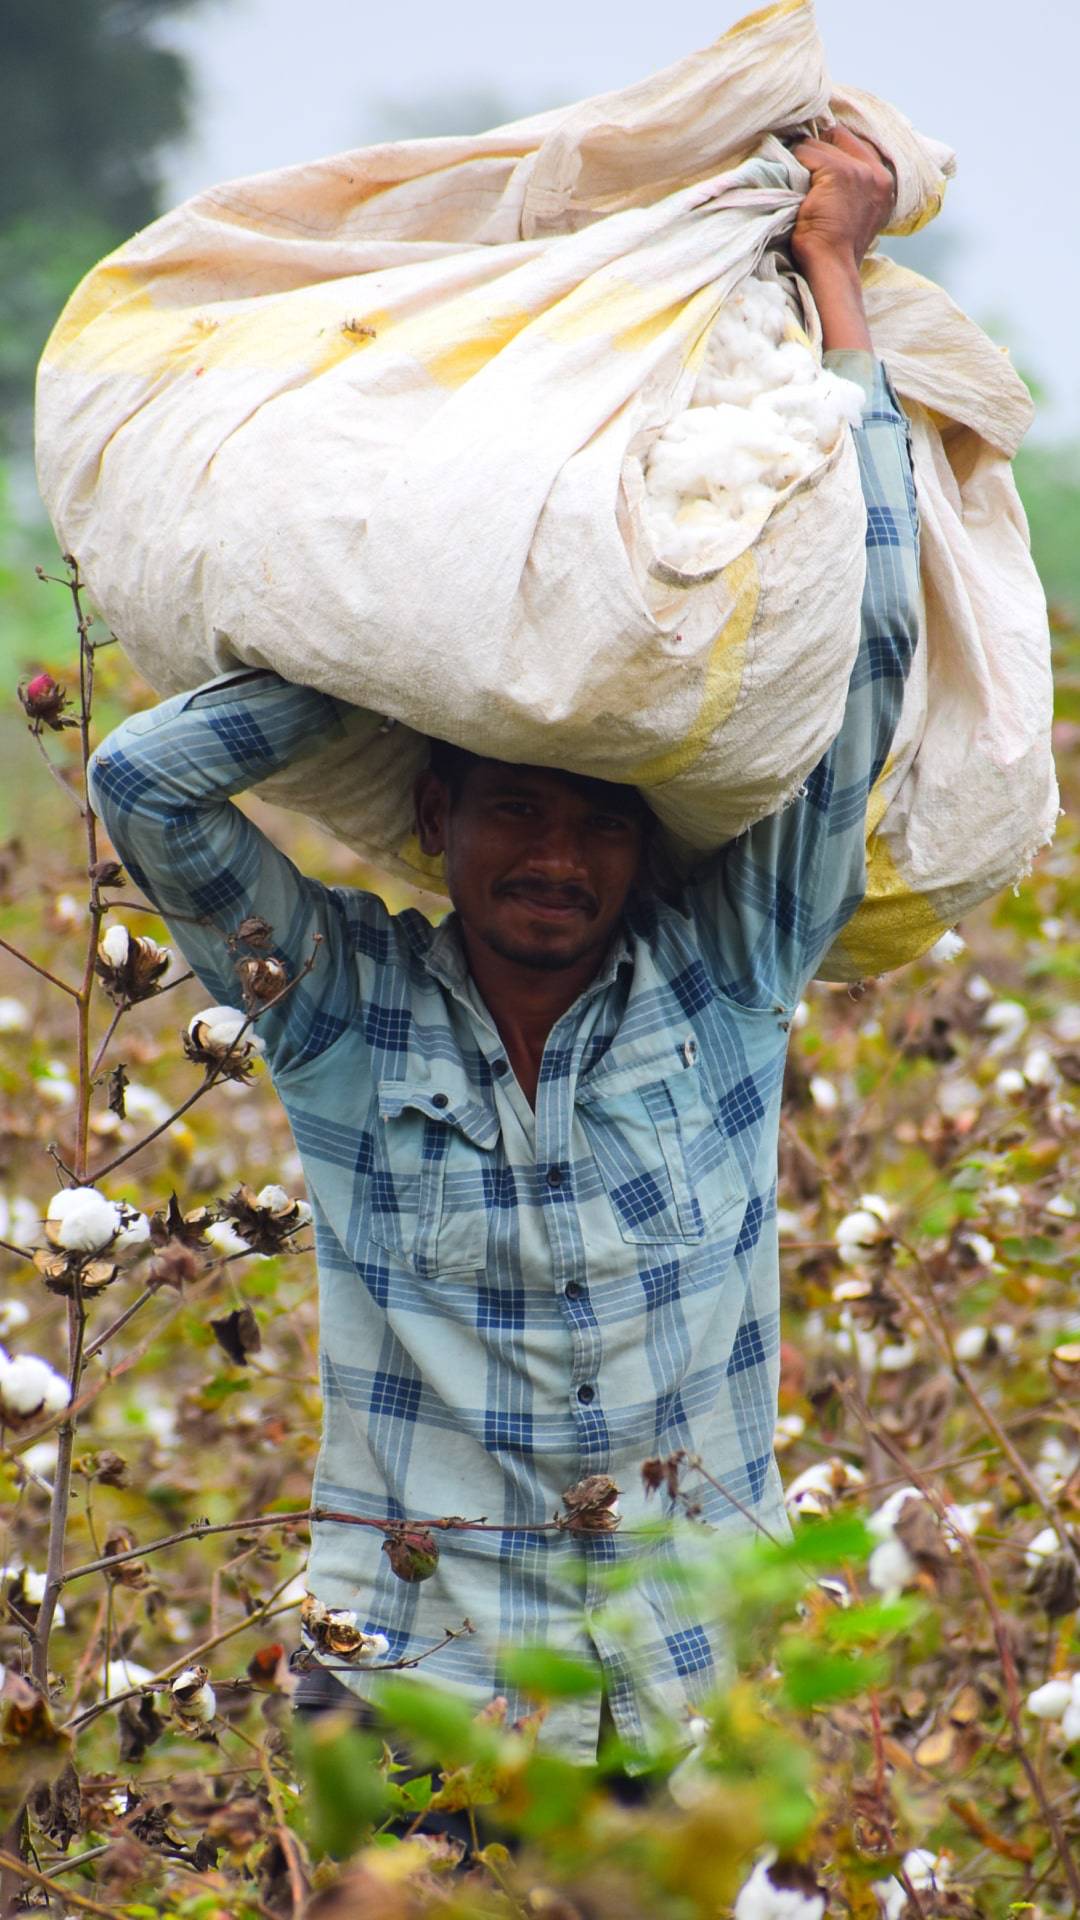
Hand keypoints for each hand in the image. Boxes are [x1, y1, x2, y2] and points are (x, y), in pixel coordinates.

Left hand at [790, 124, 896, 274]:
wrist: (832, 265)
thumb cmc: (836, 248)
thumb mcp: (857, 214)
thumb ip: (856, 189)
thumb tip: (834, 166)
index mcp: (884, 183)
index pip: (857, 144)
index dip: (834, 150)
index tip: (817, 166)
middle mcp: (876, 173)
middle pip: (839, 137)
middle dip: (820, 149)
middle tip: (804, 170)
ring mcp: (858, 171)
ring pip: (821, 143)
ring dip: (805, 158)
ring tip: (799, 183)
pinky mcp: (837, 171)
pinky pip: (806, 151)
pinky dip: (795, 163)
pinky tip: (793, 185)